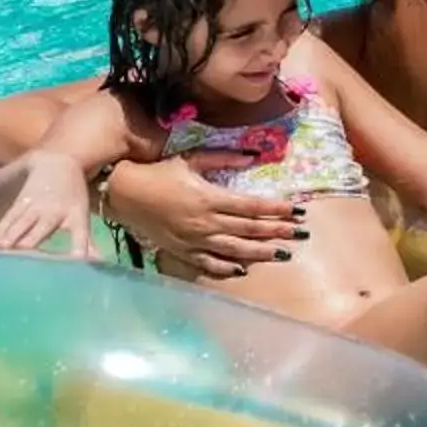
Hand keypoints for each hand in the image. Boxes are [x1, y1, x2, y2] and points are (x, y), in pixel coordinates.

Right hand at [0, 153, 96, 259]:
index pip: (80, 234)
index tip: (77, 262)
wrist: (56, 163)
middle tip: (22, 264)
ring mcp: (36, 205)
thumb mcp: (82, 216)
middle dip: (32, 244)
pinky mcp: (21, 202)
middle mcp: (56, 211)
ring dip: (11, 238)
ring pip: (22, 224)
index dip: (79, 248)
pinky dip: (1, 232)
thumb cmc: (72, 196)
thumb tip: (97, 264)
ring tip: (0, 252)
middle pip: (43, 229)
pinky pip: (9, 219)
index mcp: (76, 216)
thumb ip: (86, 242)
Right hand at [110, 157, 303, 280]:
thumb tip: (253, 156)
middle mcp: (206, 222)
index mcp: (210, 198)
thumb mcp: (191, 159)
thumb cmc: (160, 173)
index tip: (297, 211)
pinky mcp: (182, 252)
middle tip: (301, 233)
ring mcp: (195, 240)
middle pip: (249, 229)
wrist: (125, 194)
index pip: (252, 206)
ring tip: (283, 253)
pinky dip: (226, 268)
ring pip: (234, 250)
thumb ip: (223, 158)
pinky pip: (208, 264)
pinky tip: (242, 270)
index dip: (277, 209)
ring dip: (261, 252)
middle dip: (277, 231)